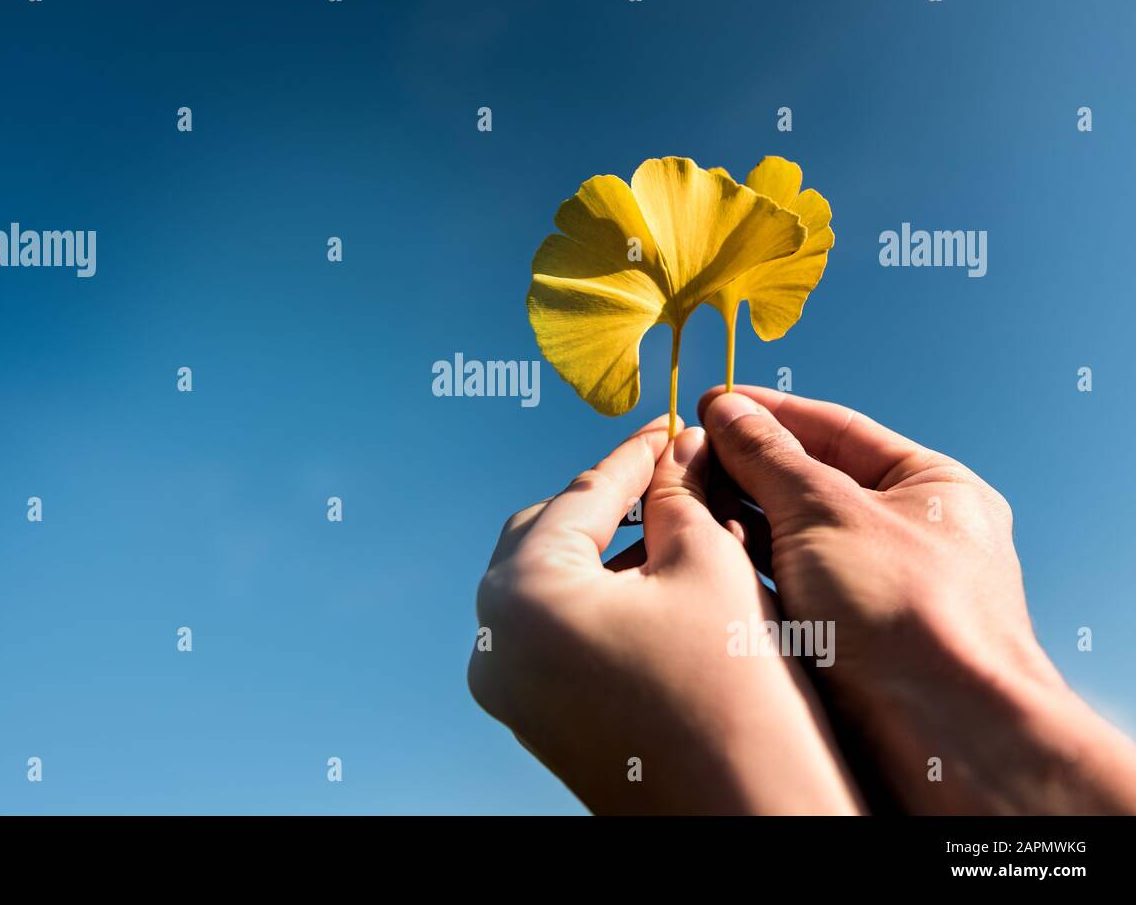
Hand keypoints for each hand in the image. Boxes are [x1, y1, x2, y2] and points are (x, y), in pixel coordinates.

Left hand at [468, 414, 862, 813]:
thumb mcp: (707, 566)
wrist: (750, 819)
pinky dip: (598, 599)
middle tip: (669, 470)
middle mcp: (495, 642)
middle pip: (547, 535)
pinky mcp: (535, 719)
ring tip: (673, 523)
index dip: (635, 453)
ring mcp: (509, 687)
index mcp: (521, 595)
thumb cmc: (733, 692)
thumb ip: (678, 494)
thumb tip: (676, 451)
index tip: (671, 426)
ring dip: (606, 550)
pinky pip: (555, 632)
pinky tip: (655, 582)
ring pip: (551, 585)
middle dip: (610, 500)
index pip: (580, 495)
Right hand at [699, 385, 1135, 812]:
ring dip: (739, 520)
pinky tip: (700, 556)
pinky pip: (787, 588)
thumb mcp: (828, 511)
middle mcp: (908, 534)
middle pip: (810, 482)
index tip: (711, 404)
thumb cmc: (911, 615)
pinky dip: (746, 570)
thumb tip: (728, 411)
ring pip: (793, 539)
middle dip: (746, 467)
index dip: (769, 413)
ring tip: (678, 502)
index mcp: (930, 488)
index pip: (836, 429)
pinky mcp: (846, 640)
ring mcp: (876, 590)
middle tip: (683, 453)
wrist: (943, 739)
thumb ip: (770, 457)